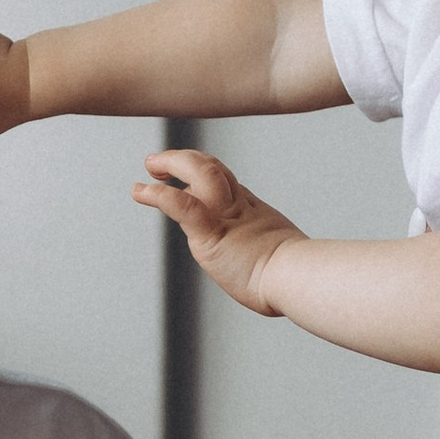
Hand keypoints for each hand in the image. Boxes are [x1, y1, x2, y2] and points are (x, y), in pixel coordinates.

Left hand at [134, 147, 303, 312]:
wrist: (299, 279)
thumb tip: (273, 276)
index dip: (205, 171)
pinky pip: (181, 204)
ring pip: (199, 172)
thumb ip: (270, 257)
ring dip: (171, 163)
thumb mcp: (282, 258)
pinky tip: (140, 191)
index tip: (189, 175)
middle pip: (212, 167)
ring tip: (151, 165)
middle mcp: (238, 208)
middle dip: (184, 159)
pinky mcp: (211, 233)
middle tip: (159, 161)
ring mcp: (225, 217)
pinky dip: (158, 194)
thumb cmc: (296, 279)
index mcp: (253, 212)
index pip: (225, 181)